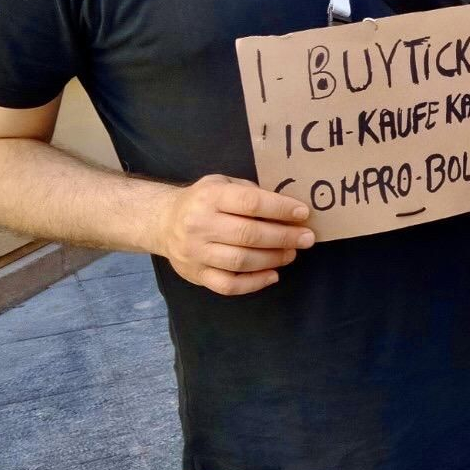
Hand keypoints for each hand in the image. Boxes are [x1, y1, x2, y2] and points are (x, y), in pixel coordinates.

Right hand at [154, 175, 314, 295]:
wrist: (163, 222)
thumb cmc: (203, 200)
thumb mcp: (223, 184)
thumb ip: (250, 193)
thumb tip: (288, 208)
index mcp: (210, 197)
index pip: (250, 203)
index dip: (280, 208)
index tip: (303, 213)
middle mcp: (200, 224)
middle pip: (248, 234)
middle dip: (284, 237)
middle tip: (306, 238)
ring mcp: (196, 253)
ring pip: (240, 261)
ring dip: (273, 258)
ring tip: (291, 253)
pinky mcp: (196, 275)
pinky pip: (228, 285)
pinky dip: (254, 283)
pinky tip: (273, 275)